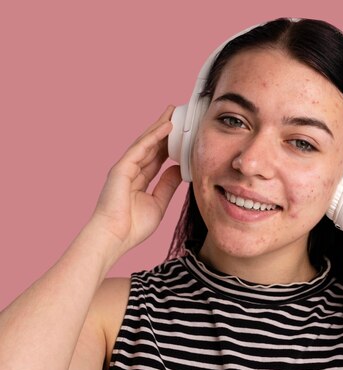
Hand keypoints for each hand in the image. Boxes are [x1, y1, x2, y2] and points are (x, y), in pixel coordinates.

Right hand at [89, 106, 181, 254]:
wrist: (114, 238)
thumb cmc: (133, 227)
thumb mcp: (158, 203)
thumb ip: (167, 185)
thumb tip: (178, 170)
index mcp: (139, 178)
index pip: (157, 156)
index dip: (169, 143)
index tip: (183, 133)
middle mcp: (131, 170)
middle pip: (151, 144)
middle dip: (164, 128)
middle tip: (177, 113)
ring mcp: (125, 167)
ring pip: (146, 142)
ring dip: (160, 126)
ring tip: (174, 112)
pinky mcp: (121, 168)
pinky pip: (141, 148)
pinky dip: (154, 136)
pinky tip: (167, 126)